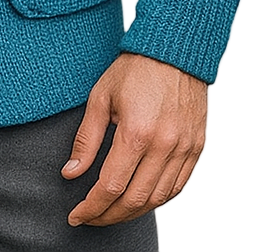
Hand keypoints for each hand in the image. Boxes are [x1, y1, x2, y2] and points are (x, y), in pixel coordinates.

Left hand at [61, 52, 206, 226]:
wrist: (174, 50)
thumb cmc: (134, 69)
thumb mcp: (100, 97)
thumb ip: (86, 139)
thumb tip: (70, 172)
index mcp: (136, 132)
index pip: (110, 187)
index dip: (91, 207)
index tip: (76, 215)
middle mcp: (164, 145)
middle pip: (134, 200)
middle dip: (108, 215)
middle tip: (90, 217)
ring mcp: (184, 148)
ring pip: (158, 199)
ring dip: (132, 212)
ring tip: (111, 212)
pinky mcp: (197, 147)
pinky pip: (178, 186)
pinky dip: (157, 199)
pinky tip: (140, 199)